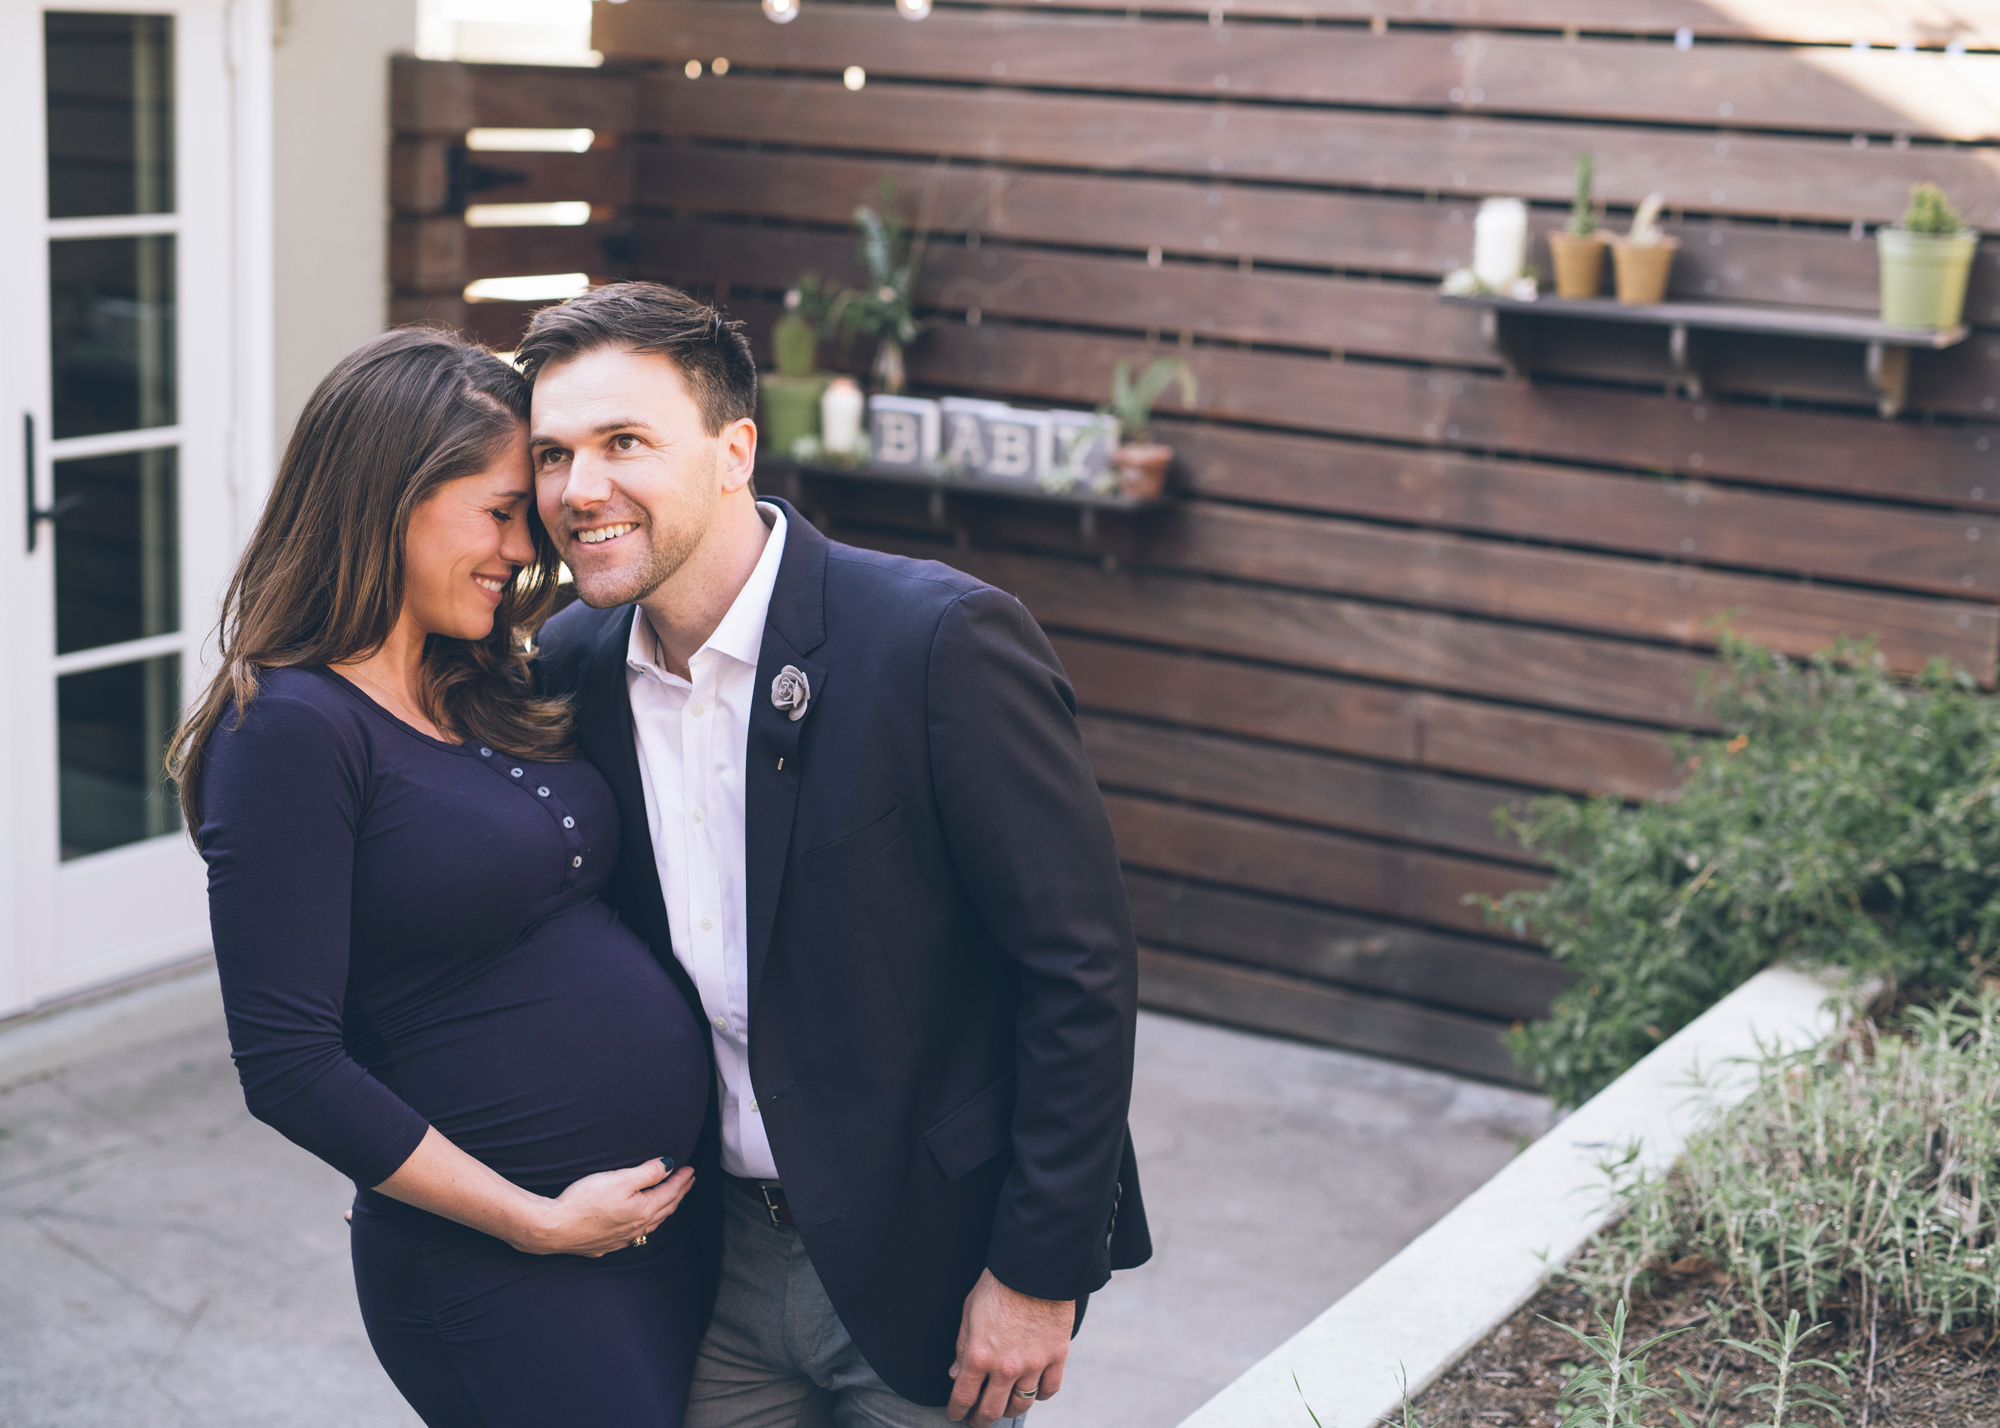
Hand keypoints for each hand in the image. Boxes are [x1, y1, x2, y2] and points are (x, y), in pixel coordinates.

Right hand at [513, 1159, 692, 1257]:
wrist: (554, 1228)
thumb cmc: (585, 1201)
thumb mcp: (620, 1179)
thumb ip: (648, 1172)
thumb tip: (670, 1165)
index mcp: (643, 1210)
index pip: (670, 1192)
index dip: (681, 1179)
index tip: (691, 1169)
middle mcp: (636, 1228)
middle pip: (665, 1209)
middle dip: (678, 1193)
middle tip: (688, 1182)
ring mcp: (621, 1240)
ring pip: (651, 1224)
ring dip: (664, 1210)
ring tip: (671, 1201)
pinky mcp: (605, 1245)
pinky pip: (634, 1235)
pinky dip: (645, 1225)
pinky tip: (641, 1225)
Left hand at [946, 1268, 1074, 1424]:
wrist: (1035, 1266)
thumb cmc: (998, 1284)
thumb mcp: (969, 1312)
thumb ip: (962, 1346)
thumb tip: (957, 1373)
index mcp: (978, 1355)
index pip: (963, 1397)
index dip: (957, 1411)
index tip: (956, 1414)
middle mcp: (1005, 1367)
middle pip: (992, 1410)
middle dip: (981, 1420)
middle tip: (977, 1420)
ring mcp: (1034, 1364)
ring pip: (1020, 1405)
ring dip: (1008, 1410)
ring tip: (1003, 1407)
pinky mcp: (1056, 1356)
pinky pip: (1048, 1390)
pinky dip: (1039, 1395)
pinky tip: (1032, 1391)